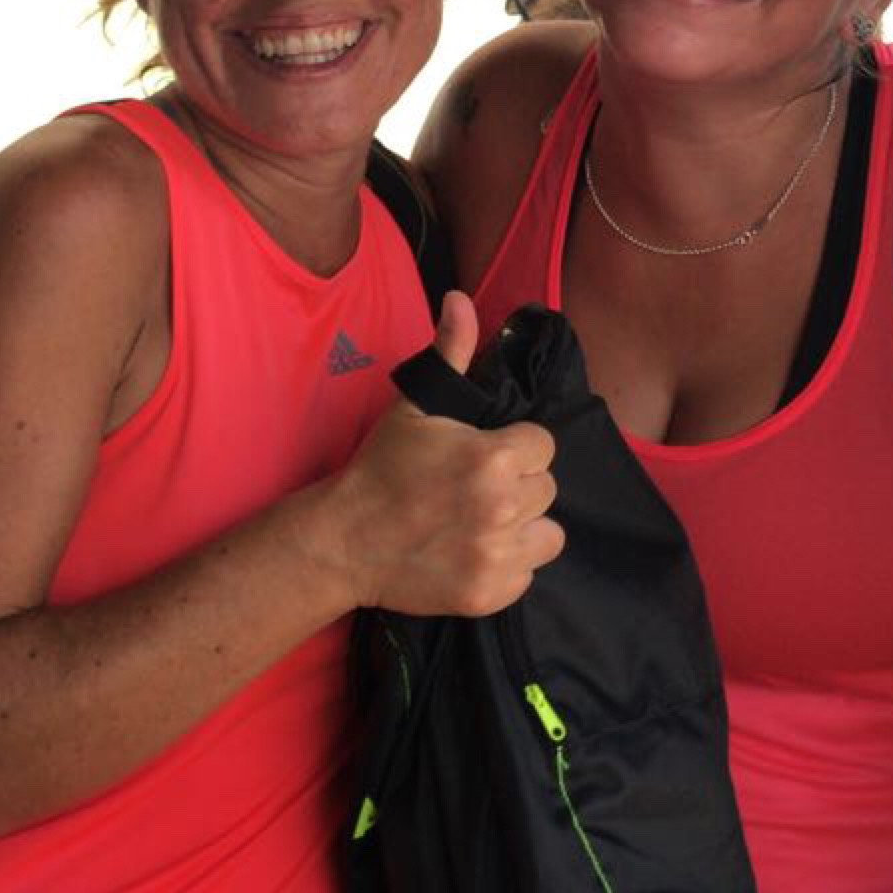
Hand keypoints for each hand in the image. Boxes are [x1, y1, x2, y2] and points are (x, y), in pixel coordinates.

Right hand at [332, 292, 563, 617]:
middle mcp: (504, 506)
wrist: (345, 541)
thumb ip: (450, 353)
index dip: (514, 449)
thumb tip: (460, 299)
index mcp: (494, 456)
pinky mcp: (492, 593)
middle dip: (518, 486)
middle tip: (473, 490)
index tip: (482, 455)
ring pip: (547, 534)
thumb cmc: (382, 469)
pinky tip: (472, 552)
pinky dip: (507, 566)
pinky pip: (528, 574)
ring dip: (522, 528)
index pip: (542, 446)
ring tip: (480, 522)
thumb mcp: (416, 407)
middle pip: (546, 489)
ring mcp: (499, 555)